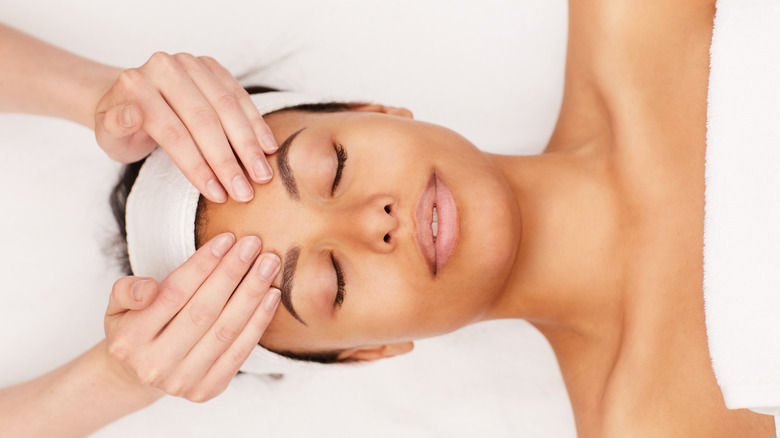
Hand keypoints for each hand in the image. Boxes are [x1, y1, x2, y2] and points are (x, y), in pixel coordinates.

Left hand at [94, 52, 277, 202]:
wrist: (133, 99)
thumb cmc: (124, 128)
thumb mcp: (109, 136)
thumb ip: (116, 127)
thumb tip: (131, 115)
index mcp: (136, 85)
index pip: (173, 132)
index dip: (198, 166)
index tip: (217, 194)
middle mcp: (165, 67)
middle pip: (204, 119)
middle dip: (228, 160)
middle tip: (246, 191)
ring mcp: (191, 63)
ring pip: (227, 106)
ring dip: (249, 144)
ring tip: (262, 175)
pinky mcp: (212, 67)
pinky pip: (240, 95)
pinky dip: (256, 123)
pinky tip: (268, 148)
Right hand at [103, 233, 280, 401]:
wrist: (139, 375)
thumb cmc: (135, 327)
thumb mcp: (117, 306)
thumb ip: (127, 290)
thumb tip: (149, 288)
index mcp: (129, 339)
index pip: (173, 293)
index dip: (203, 264)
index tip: (226, 239)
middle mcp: (154, 364)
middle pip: (204, 310)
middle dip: (232, 273)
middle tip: (253, 244)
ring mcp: (183, 381)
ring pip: (226, 330)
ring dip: (251, 293)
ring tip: (268, 264)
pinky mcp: (208, 389)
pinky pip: (240, 351)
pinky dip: (259, 322)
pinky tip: (271, 295)